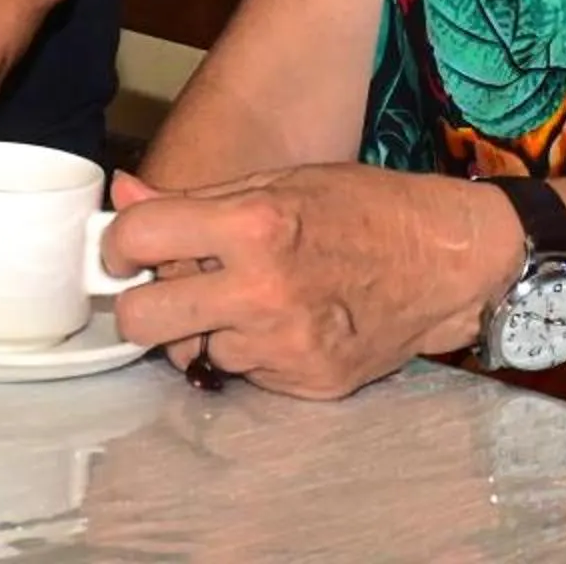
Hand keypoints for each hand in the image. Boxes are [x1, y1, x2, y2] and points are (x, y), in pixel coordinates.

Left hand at [101, 164, 519, 400]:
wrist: (447, 262)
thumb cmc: (365, 209)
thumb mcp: (279, 182)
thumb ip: (195, 199)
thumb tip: (125, 194)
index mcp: (254, 225)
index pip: (140, 238)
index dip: (118, 243)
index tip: (124, 251)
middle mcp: (264, 291)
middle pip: (144, 319)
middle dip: (139, 305)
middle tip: (160, 290)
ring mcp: (286, 345)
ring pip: (192, 352)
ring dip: (203, 329)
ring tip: (243, 300)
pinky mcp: (307, 384)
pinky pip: (244, 373)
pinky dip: (249, 351)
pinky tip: (282, 322)